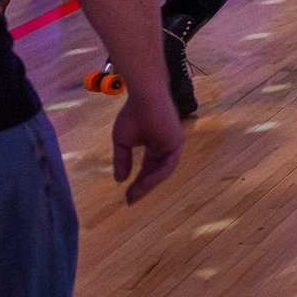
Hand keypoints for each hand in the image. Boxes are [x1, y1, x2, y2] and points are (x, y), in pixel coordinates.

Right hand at [112, 88, 182, 204]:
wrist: (144, 96)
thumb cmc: (133, 113)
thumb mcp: (122, 142)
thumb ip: (123, 160)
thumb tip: (120, 180)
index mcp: (155, 146)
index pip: (148, 169)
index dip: (138, 183)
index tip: (127, 196)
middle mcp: (166, 147)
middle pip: (156, 173)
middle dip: (143, 188)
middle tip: (130, 200)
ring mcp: (173, 145)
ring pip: (163, 172)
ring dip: (149, 185)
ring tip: (135, 194)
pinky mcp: (176, 143)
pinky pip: (168, 165)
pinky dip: (156, 176)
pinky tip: (144, 183)